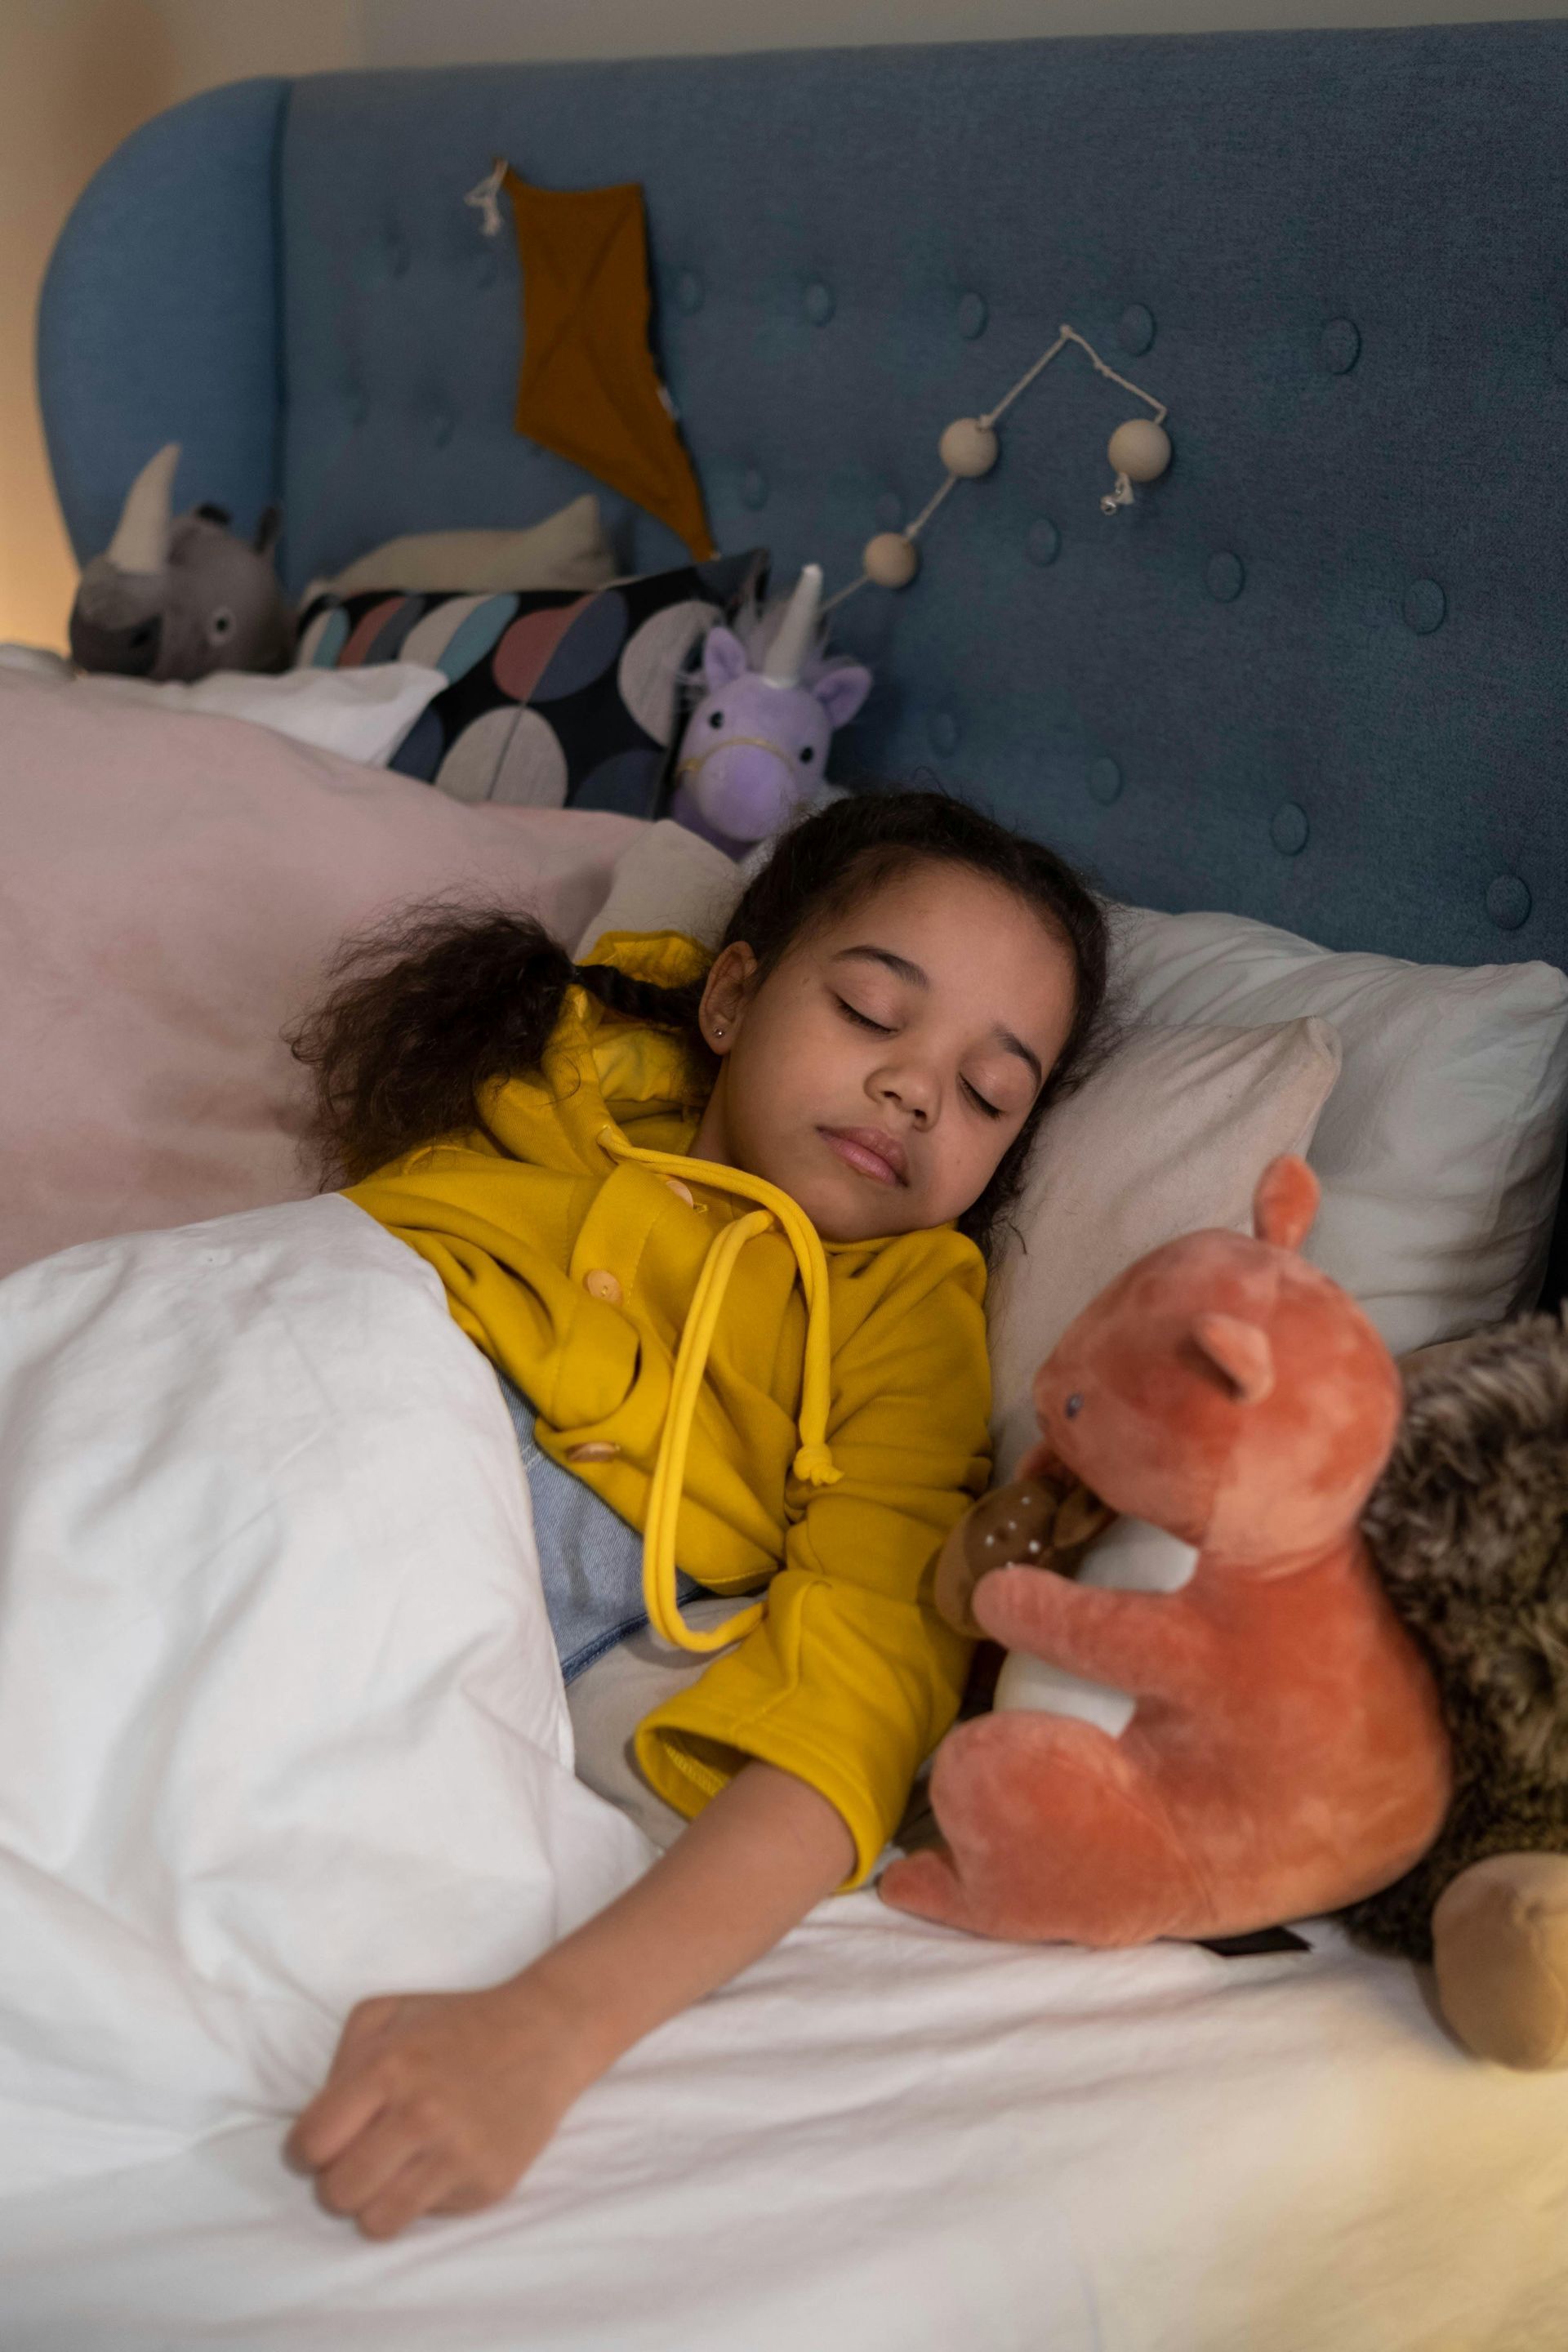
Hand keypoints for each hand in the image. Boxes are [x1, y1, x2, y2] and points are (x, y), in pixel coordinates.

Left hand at [286, 1979, 590, 2238]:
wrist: (546, 2031)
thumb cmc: (457, 2021)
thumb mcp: (388, 2013)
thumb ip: (340, 2063)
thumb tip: (318, 2124)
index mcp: (388, 2068)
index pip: (312, 2144)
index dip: (306, 2151)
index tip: (322, 2145)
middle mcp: (421, 2114)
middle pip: (337, 2193)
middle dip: (338, 2180)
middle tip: (361, 2159)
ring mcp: (458, 2155)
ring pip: (376, 2222)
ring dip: (375, 2201)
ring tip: (393, 2172)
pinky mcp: (488, 2185)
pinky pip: (428, 2215)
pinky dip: (426, 2196)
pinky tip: (443, 2160)